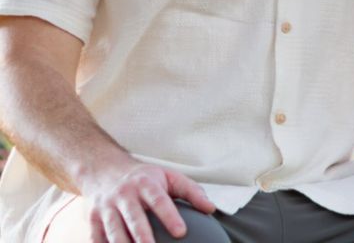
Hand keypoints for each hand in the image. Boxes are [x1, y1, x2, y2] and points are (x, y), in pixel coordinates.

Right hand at [82, 160, 215, 242]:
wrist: (104, 169)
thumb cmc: (143, 178)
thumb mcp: (168, 177)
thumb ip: (191, 191)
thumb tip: (211, 209)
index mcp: (146, 184)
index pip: (159, 200)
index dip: (170, 216)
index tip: (181, 232)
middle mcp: (125, 195)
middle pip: (134, 218)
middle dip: (144, 236)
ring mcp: (106, 209)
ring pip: (114, 232)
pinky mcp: (92, 221)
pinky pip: (96, 239)